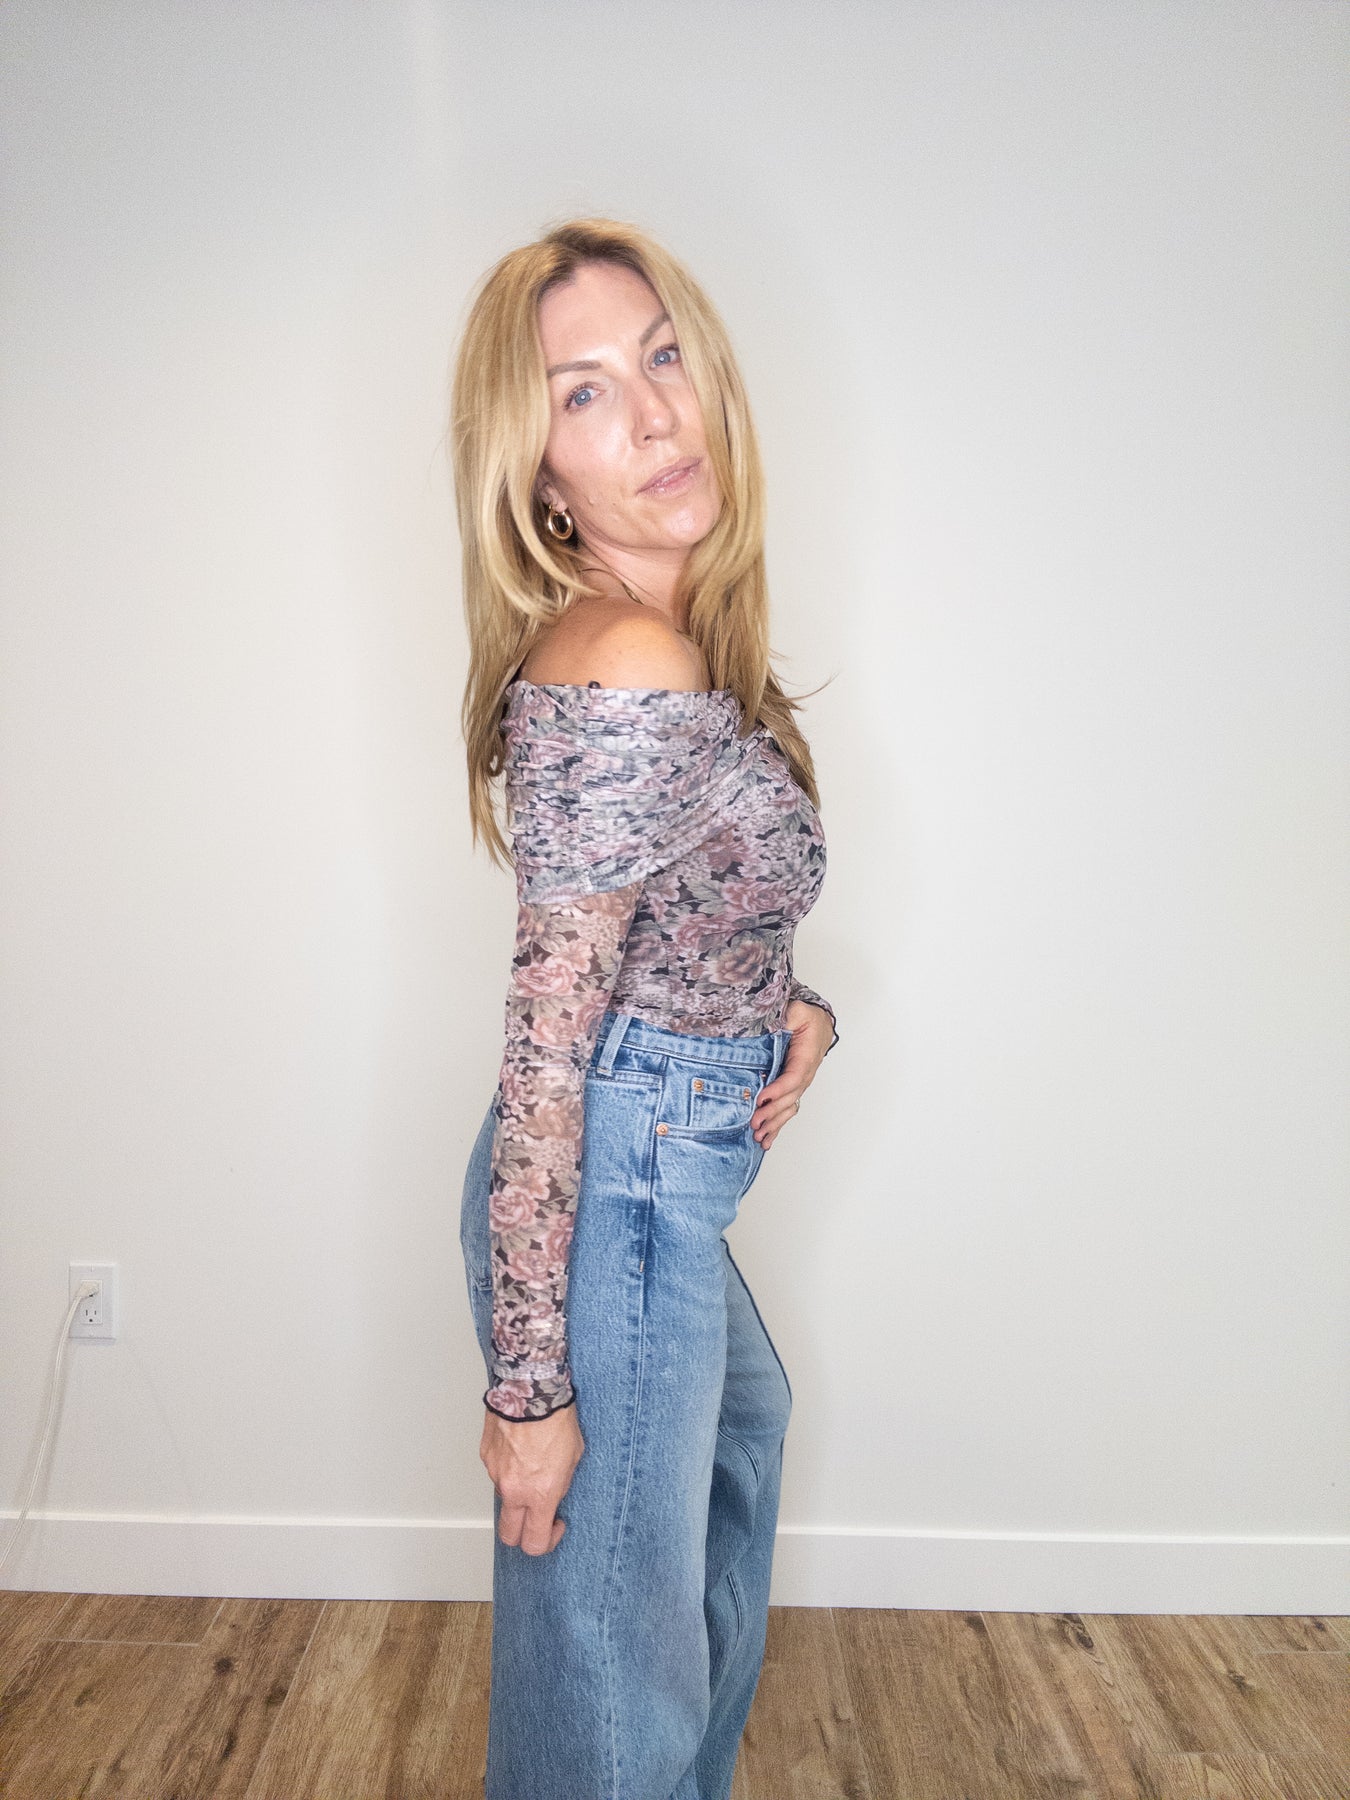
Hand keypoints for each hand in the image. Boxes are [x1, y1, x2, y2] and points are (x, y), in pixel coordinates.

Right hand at [480, 1402, 584, 1555]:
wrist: (532, 1389)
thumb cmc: (556, 1418)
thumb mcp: (574, 1457)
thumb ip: (560, 1484)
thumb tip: (552, 1494)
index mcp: (540, 1494)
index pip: (535, 1542)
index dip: (546, 1541)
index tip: (555, 1525)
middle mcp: (514, 1490)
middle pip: (509, 1535)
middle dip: (522, 1533)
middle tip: (536, 1516)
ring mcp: (496, 1474)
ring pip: (503, 1498)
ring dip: (516, 1492)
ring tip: (531, 1464)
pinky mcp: (486, 1456)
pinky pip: (496, 1472)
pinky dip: (507, 1467)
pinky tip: (519, 1448)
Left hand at [751, 999, 831, 1149]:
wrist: (818, 1023)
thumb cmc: (807, 1016)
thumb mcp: (797, 1010)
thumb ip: (790, 1015)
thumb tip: (779, 1022)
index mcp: (806, 1056)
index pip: (793, 1077)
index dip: (778, 1089)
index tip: (761, 1098)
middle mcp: (805, 1074)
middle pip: (790, 1098)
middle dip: (772, 1112)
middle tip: (754, 1122)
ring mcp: (799, 1083)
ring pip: (788, 1108)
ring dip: (774, 1124)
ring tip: (759, 1137)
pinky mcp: (792, 1088)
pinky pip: (786, 1109)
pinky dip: (777, 1125)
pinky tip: (767, 1139)